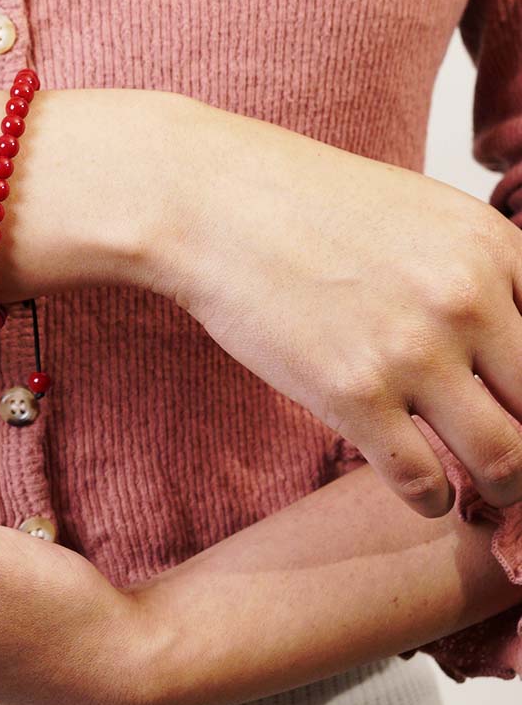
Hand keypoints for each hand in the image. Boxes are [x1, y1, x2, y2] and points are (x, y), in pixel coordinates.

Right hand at [149, 97, 521, 517]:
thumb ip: (479, 269)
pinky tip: (421, 491)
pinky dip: (432, 500)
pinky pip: (424, 480)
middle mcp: (466, 299)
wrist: (213, 205)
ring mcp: (410, 349)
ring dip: (501, 488)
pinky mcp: (350, 394)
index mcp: (492, 247)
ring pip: (504, 460)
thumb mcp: (419, 212)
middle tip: (514, 462)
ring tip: (482, 491)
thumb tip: (509, 335)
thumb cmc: (304, 205)